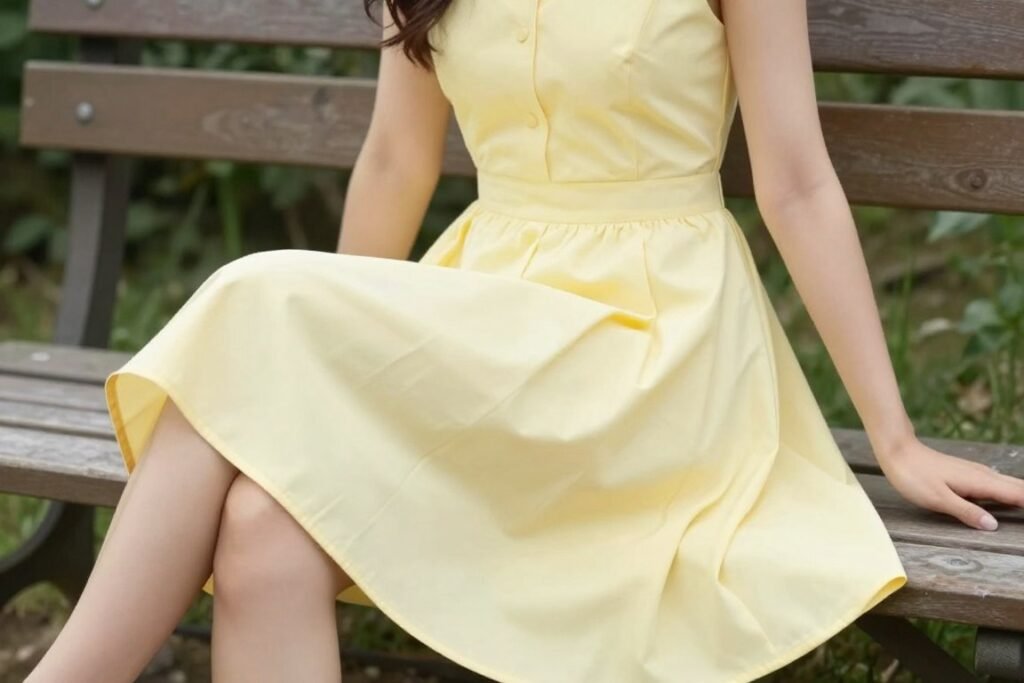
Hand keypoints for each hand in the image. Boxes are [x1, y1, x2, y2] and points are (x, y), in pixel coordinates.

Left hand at [875, 436, 1023, 530]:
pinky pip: (999, 484)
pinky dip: (1012, 491)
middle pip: (1020, 489)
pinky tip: (1013, 497)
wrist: (897, 451)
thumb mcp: (938, 499)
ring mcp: (977, 473)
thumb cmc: (914, 476)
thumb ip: (967, 512)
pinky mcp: (969, 474)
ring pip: (1011, 485)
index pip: (1019, 496)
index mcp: (981, 483)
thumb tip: (994, 526)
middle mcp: (984, 476)